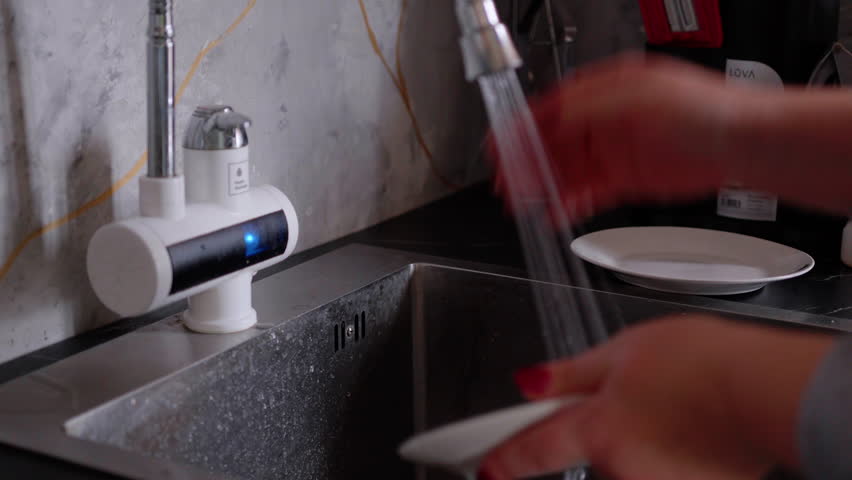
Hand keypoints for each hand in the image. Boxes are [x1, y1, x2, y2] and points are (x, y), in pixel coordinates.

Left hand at [478, 316, 834, 479]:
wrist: (769, 390)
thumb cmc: (706, 364)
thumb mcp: (625, 349)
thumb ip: (573, 374)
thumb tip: (531, 383)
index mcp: (597, 427)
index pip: (531, 448)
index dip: (501, 458)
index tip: (482, 467)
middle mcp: (622, 467)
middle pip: (592, 455)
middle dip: (604, 434)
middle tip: (639, 404)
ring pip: (631, 466)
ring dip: (643, 446)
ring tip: (676, 414)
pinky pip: (665, 475)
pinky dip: (673, 459)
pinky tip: (695, 434)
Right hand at [491, 53, 760, 221]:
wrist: (740, 144)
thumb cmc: (702, 111)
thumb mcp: (635, 100)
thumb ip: (588, 111)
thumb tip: (551, 122)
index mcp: (603, 92)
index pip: (549, 111)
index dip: (520, 130)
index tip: (498, 148)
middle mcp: (604, 121)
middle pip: (551, 144)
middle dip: (524, 164)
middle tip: (503, 183)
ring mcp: (612, 151)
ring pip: (564, 171)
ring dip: (540, 187)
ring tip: (520, 204)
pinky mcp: (624, 180)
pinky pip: (586, 193)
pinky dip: (567, 204)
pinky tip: (552, 214)